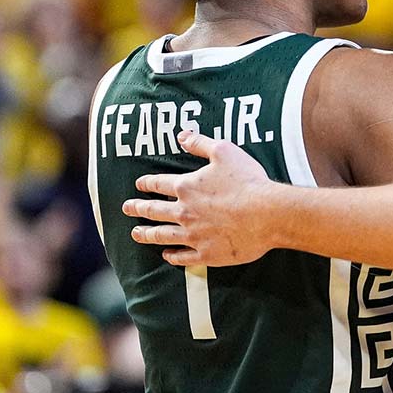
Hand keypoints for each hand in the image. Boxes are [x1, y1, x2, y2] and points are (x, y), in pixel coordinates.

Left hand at [123, 131, 282, 265]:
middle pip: (154, 211)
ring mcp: (193, 235)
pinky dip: (172, 256)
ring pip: (162, 236)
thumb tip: (182, 135)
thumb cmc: (247, 181)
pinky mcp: (206, 254)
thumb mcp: (224, 151)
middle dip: (138, 208)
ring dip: (146, 234)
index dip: (147, 183)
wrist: (266, 214)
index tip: (139, 184)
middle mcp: (184, 212)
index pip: (159, 184)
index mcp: (187, 187)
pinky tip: (166, 255)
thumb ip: (200, 143)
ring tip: (136, 233)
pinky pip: (183, 257)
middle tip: (127, 208)